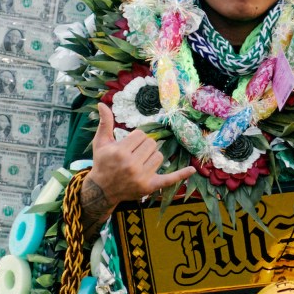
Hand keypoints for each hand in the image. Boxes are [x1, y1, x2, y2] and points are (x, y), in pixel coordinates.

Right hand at [82, 101, 192, 232]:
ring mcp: (141, 177)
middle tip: (133, 155)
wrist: (102, 190)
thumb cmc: (102, 163)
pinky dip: (181, 175)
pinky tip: (192, 169)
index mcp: (120, 152)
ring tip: (140, 163)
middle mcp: (131, 165)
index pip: (141, 135)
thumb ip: (105, 123)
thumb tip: (102, 104)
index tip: (128, 146)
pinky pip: (169, 179)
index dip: (135, 138)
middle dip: (144, 147)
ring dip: (152, 157)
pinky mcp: (149, 186)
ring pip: (159, 157)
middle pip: (151, 144)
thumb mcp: (100, 143)